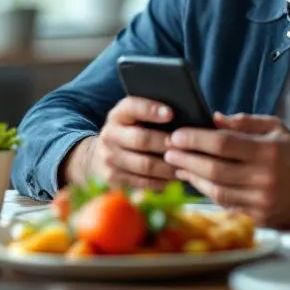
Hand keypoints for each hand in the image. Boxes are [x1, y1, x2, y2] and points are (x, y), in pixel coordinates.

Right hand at [64, 96, 179, 188]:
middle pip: (141, 139)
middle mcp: (109, 135)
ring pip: (145, 164)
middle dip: (165, 143)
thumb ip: (153, 115)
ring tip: (185, 165)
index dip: (150, 110)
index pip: (132, 107)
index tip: (170, 113)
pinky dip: (161, 181)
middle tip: (185, 146)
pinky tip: (174, 177)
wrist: (103, 153)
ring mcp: (109, 157)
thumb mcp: (135, 118)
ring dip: (168, 166)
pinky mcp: (113, 177)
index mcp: (118, 115)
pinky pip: (142, 181)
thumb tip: (183, 117)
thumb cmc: (132, 131)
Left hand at [164, 113, 289, 227]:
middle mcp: (265, 178)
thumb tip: (214, 118)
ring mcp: (262, 201)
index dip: (195, 139)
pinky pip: (227, 205)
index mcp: (268, 152)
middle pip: (215, 170)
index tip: (176, 135)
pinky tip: (196, 182)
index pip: (223, 144)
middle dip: (187, 159)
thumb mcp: (276, 128)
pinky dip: (208, 193)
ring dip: (193, 178)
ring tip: (177, 165)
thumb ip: (245, 122)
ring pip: (217, 191)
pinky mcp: (261, 218)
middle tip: (167, 150)